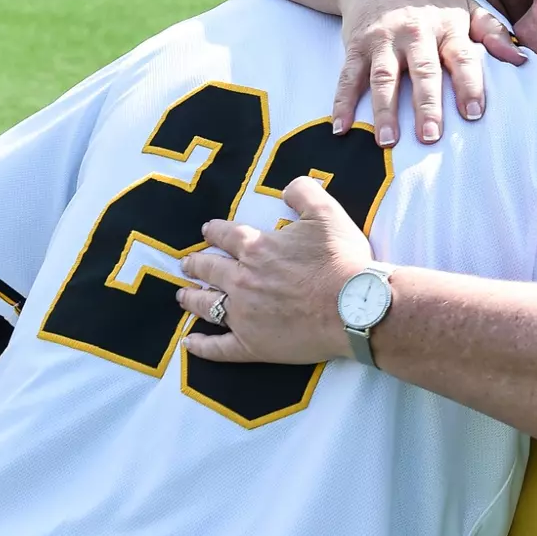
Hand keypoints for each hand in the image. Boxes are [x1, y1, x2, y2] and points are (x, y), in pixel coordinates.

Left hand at [177, 177, 374, 364]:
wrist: (354, 307)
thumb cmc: (341, 260)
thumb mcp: (327, 213)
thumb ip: (304, 193)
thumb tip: (288, 188)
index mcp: (257, 248)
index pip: (226, 235)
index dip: (214, 232)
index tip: (207, 231)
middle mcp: (242, 280)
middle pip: (209, 270)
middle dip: (196, 265)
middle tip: (187, 264)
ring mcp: (243, 315)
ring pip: (207, 305)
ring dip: (191, 299)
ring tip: (182, 296)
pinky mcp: (252, 345)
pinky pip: (218, 347)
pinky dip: (201, 346)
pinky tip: (189, 343)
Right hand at [334, 0, 523, 143]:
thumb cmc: (427, 1)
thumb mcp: (465, 8)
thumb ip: (493, 32)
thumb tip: (522, 60)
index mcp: (446, 26)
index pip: (461, 57)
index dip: (469, 84)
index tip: (474, 113)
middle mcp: (415, 32)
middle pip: (422, 71)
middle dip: (427, 104)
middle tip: (431, 137)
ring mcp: (383, 40)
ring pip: (383, 77)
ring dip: (384, 109)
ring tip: (387, 142)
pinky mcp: (355, 46)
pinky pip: (348, 76)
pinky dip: (342, 102)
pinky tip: (341, 128)